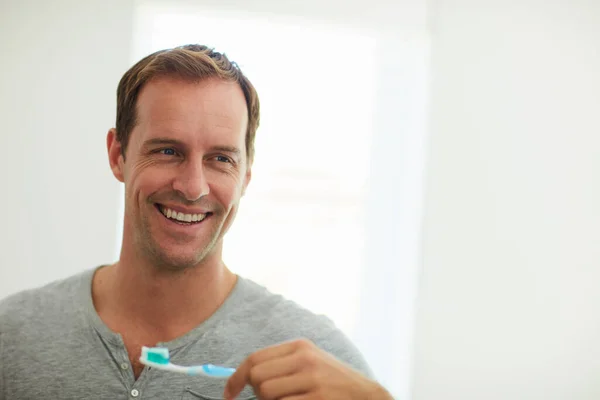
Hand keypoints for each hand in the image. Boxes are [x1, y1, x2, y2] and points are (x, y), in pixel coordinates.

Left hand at [224, 339, 392, 399]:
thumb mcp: (309, 363)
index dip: (236, 378)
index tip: (229, 393)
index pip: (254, 358)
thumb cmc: (332, 382)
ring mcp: (312, 379)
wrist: (366, 396)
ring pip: (266, 393)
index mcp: (299, 346)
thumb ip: (281, 365)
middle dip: (255, 392)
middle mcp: (305, 358)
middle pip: (257, 376)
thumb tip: (245, 377)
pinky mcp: (317, 398)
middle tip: (269, 398)